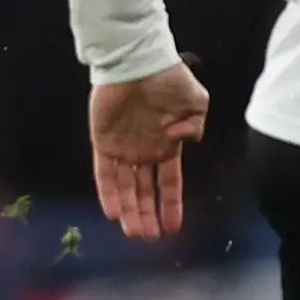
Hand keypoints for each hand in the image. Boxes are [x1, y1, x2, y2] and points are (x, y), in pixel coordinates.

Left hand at [89, 64, 210, 240]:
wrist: (139, 61)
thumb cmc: (170, 79)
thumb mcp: (197, 102)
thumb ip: (195, 126)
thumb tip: (180, 142)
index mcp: (167, 145)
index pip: (169, 183)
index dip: (171, 205)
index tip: (174, 228)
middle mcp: (144, 151)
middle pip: (144, 191)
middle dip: (147, 215)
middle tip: (149, 237)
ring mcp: (122, 148)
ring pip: (125, 187)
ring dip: (129, 211)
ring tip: (134, 233)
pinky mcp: (102, 142)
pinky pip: (103, 173)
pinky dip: (108, 193)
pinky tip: (112, 213)